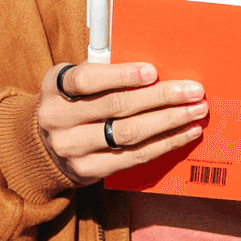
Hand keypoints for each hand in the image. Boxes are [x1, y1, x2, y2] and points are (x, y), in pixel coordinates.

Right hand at [38, 61, 205, 186]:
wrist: (45, 147)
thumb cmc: (74, 102)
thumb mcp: (75, 82)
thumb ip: (105, 73)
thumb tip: (156, 69)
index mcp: (54, 87)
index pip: (87, 80)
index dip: (121, 75)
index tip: (153, 72)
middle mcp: (58, 119)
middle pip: (116, 106)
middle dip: (160, 97)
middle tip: (193, 90)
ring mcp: (72, 148)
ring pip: (129, 133)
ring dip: (169, 121)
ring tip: (196, 111)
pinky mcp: (89, 171)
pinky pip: (133, 157)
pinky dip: (164, 143)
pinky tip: (185, 133)